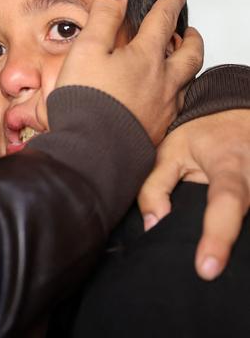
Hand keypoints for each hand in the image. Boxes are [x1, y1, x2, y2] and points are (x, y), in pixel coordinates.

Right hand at [56, 0, 203, 144]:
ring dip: (188, 67)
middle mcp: (162, 81)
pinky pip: (177, 106)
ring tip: (180, 62)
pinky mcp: (157, 130)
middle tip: (188, 32)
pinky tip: (166, 98)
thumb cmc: (87, 100)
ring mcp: (163, 107)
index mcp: (145, 56)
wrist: (92, 149)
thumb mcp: (86, 49)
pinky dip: (177, 94)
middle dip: (191, 38)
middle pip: (189, 54)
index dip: (170, 2)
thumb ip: (103, 17)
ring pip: (188, 82)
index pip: (163, 20)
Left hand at [138, 109, 249, 279]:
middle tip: (208, 278)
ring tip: (219, 270)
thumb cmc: (198, 136)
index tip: (206, 269)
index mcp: (230, 164)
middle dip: (234, 248)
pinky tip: (231, 256)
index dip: (218, 236)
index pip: (227, 201)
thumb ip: (155, 186)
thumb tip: (153, 226)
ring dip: (243, 247)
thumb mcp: (169, 151)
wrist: (236, 116)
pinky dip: (245, 237)